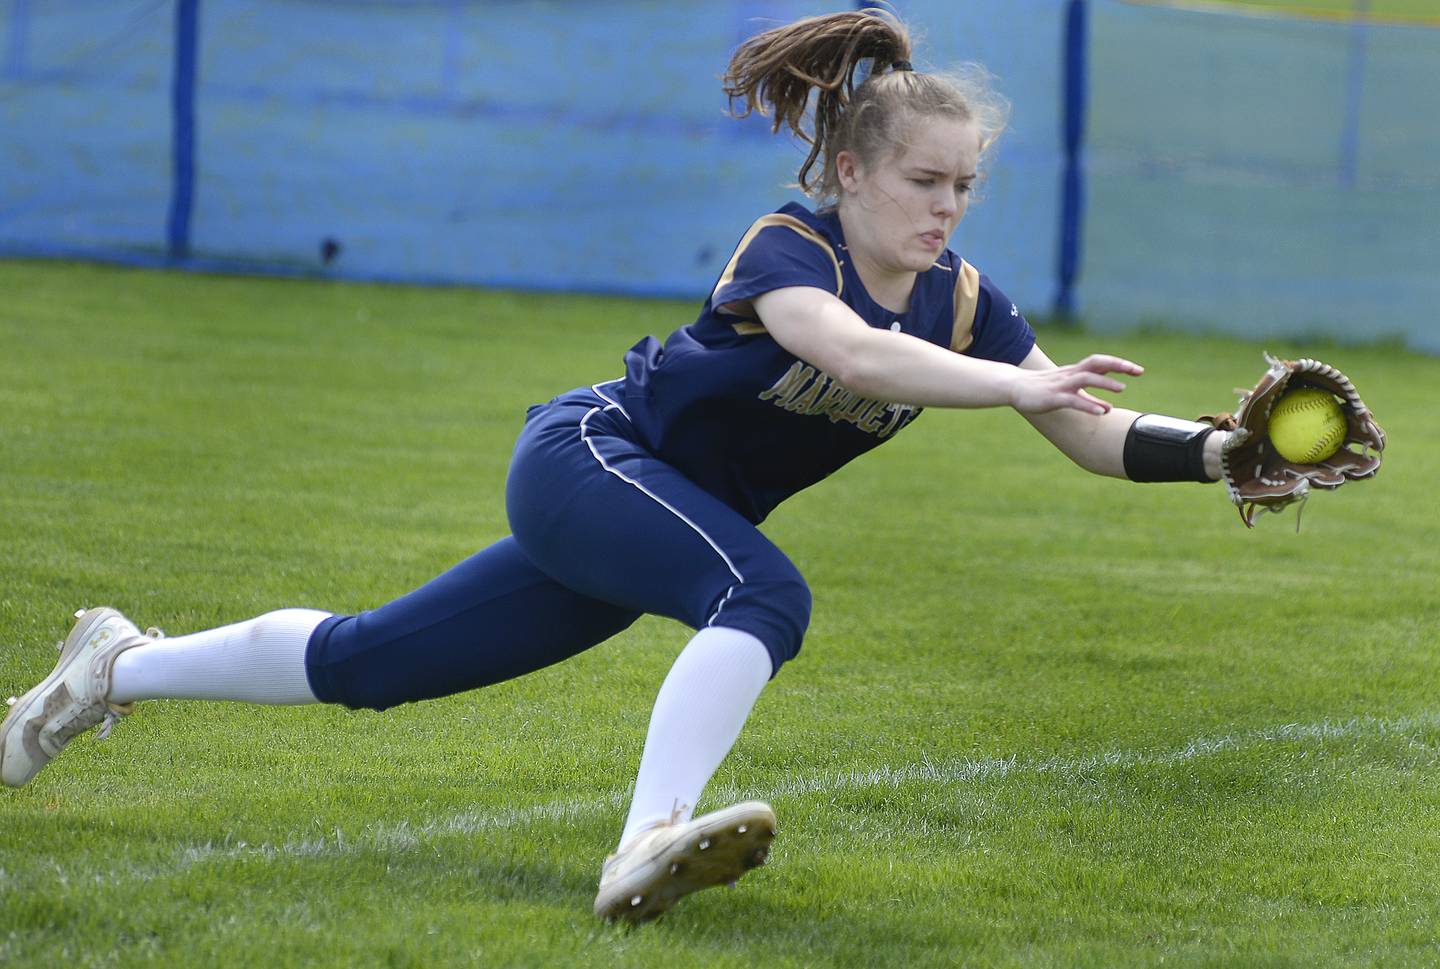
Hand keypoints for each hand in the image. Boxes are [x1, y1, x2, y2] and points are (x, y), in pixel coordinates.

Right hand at [1008, 354, 1143, 415]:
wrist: (1014, 387)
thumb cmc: (1042, 389)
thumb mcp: (1068, 390)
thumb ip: (1088, 395)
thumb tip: (1108, 406)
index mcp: (1075, 371)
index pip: (1101, 362)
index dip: (1120, 364)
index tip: (1139, 370)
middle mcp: (1071, 374)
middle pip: (1097, 363)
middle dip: (1118, 365)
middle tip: (1137, 371)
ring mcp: (1062, 385)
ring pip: (1086, 378)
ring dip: (1105, 383)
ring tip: (1122, 389)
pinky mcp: (1053, 397)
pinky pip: (1073, 400)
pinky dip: (1089, 404)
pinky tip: (1101, 411)